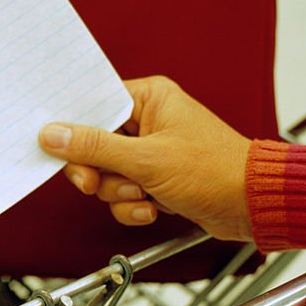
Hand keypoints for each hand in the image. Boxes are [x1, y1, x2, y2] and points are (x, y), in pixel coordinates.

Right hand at [39, 75, 252, 241]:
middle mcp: (148, 120)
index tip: (64, 153)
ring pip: (107, 175)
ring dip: (121, 194)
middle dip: (100, 173)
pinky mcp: (156, 178)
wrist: (252, 205)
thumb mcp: (145, 160)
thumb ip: (94, 147)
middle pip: (94, 146)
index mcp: (148, 98)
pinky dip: (134, 206)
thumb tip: (53, 134)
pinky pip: (124, 194)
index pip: (92, 108)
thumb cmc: (214, 171)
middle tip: (97, 184)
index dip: (74, 133)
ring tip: (146, 195)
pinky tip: (155, 208)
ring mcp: (151, 152)